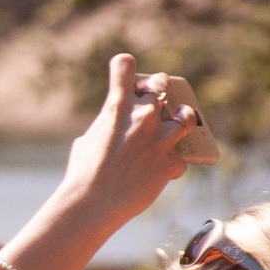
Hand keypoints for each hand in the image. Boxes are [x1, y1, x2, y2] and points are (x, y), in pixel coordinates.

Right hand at [60, 53, 194, 228]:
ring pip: (186, 116)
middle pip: (160, 84)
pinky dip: (173, 163)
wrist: (93, 203)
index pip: (124, 66)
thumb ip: (106, 129)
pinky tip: (165, 171)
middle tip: (158, 94)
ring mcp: (161, 138)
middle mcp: (143, 116)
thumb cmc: (82, 175)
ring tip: (180, 122)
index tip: (125, 69)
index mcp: (116, 107)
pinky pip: (181, 157)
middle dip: (159, 87)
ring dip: (183, 118)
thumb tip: (114, 133)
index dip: (125, 66)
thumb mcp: (87, 141)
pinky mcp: (172, 161)